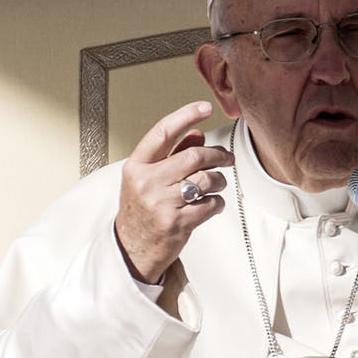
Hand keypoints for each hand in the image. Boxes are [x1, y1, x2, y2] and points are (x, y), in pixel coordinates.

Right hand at [114, 101, 233, 283]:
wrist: (130, 250)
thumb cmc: (140, 210)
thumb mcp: (146, 179)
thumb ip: (170, 155)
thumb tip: (198, 133)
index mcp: (136, 166)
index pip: (163, 132)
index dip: (185, 115)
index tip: (205, 107)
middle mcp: (147, 182)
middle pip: (194, 156)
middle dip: (218, 155)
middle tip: (227, 158)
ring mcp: (161, 204)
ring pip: (206, 180)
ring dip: (220, 181)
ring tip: (218, 185)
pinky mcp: (177, 223)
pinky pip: (211, 204)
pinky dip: (218, 203)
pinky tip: (212, 205)